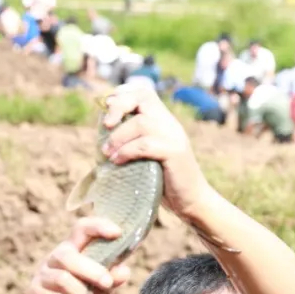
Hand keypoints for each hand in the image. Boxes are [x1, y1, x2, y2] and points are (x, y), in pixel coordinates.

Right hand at [25, 217, 131, 293]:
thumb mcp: (101, 289)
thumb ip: (112, 279)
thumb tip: (123, 272)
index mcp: (73, 249)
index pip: (82, 229)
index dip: (98, 227)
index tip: (117, 232)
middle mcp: (54, 258)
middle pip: (68, 257)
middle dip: (92, 271)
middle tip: (108, 283)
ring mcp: (42, 275)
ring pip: (63, 279)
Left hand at [101, 83, 211, 218]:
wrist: (192, 201)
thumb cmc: (165, 181)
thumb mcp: (147, 156)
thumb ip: (133, 142)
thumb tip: (102, 136)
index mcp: (164, 121)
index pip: (144, 92)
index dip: (123, 94)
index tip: (107, 106)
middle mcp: (170, 124)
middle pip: (143, 98)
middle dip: (119, 106)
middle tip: (105, 125)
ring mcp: (174, 137)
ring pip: (142, 122)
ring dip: (118, 136)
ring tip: (107, 152)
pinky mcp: (175, 153)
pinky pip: (145, 145)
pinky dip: (127, 151)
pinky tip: (117, 161)